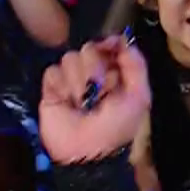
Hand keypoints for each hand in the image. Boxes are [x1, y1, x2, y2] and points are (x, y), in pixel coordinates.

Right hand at [39, 37, 151, 163]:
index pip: (110, 44)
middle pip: (89, 48)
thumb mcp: (138, 98)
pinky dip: (61, 87)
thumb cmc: (116, 126)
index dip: (110, 46)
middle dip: (95, 70)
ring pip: (70, 58)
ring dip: (78, 83)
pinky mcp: (51, 87)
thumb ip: (136, 66)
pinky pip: (53, 72)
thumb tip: (123, 39)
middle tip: (99, 92)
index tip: (109, 51)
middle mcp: (93, 71)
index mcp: (115, 72)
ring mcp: (71, 78)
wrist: (86, 151)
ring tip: (82, 104)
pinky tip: (67, 103)